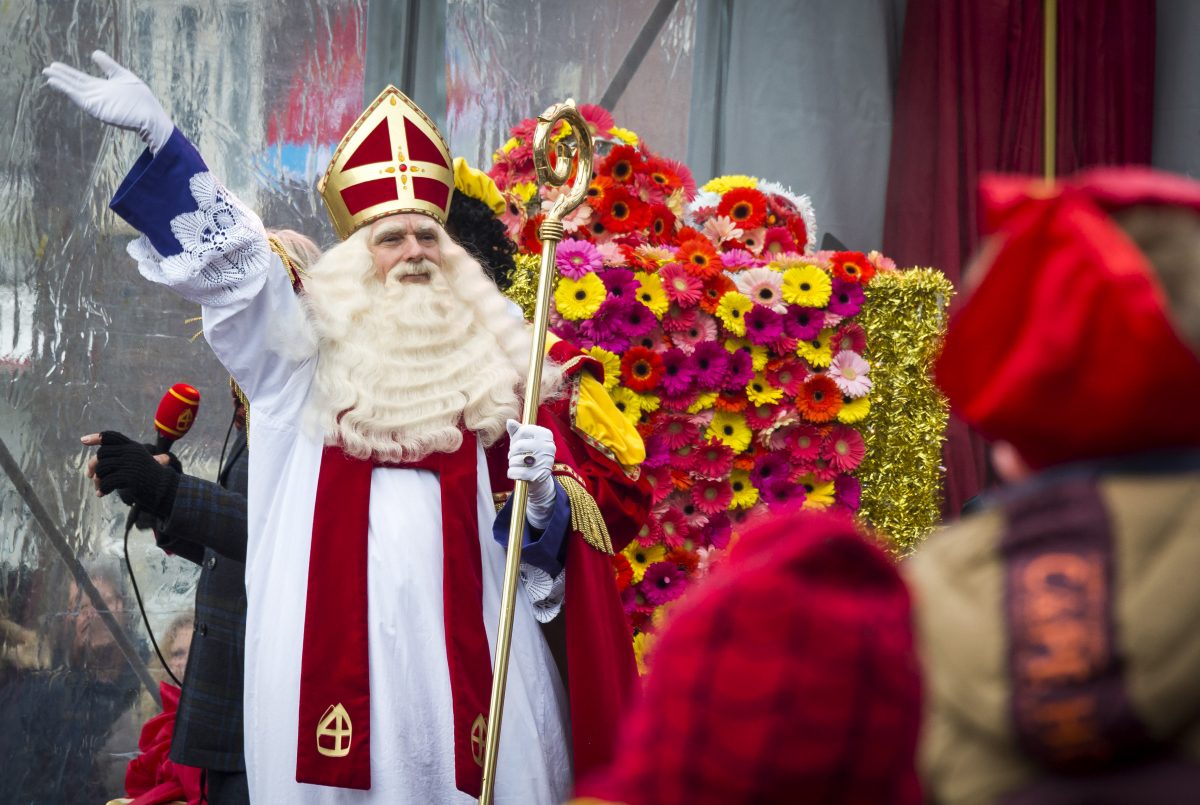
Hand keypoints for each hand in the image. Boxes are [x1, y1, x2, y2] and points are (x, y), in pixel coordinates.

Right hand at [43, 50, 173, 154]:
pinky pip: (79, 98)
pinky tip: (58, 84)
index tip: (55, 65)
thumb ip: (108, 65)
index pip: (81, 78)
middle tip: (46, 70)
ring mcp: (96, 102)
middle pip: (74, 83)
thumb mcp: (121, 76)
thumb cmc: (139, 98)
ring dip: (61, 82)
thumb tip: (94, 53)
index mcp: (102, 87)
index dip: (68, 72)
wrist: (149, 115)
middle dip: (60, 76)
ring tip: (48, 75)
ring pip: (74, 90)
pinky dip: (68, 91)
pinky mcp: (97, 108)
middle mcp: (96, 95)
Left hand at [81, 431, 179, 518]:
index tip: (82, 441)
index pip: (111, 437)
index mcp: (133, 447)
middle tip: (90, 477)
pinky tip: (102, 494)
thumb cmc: (151, 478)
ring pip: (102, 468)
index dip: (96, 437)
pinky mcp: (130, 477)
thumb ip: (120, 463)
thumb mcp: (138, 465)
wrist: (166, 490)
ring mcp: (131, 463)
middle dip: (93, 466)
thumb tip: (96, 468)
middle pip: (102, 455)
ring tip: (99, 489)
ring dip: (97, 480)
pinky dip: (102, 489)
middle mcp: (132, 452)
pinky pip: (107, 481)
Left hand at [506, 419, 557, 529]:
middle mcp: (548, 447)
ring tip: (519, 465)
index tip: (520, 445)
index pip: (523, 430)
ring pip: (515, 460)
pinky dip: (511, 473)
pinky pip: (514, 472)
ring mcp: (544, 462)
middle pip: (518, 446)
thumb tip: (509, 421)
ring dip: (512, 463)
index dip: (516, 438)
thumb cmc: (529, 454)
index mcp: (546, 435)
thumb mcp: (524, 440)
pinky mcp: (537, 476)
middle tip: (517, 457)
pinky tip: (516, 474)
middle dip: (513, 453)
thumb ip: (516, 430)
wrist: (539, 479)